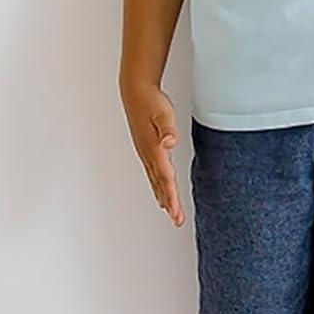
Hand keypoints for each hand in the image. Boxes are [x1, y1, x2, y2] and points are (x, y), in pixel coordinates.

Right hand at [121, 80, 184, 226]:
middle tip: (178, 220)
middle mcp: (148, 155)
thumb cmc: (151, 101)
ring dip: (164, 197)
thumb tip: (169, 143)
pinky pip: (153, 173)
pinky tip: (162, 191)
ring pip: (156, 181)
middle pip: (160, 184)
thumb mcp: (163, 113)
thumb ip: (168, 129)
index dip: (172, 197)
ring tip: (171, 213)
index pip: (165, 178)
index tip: (176, 213)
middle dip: (170, 203)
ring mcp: (145, 153)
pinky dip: (158, 186)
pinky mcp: (146, 150)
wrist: (135, 93)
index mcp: (153, 149)